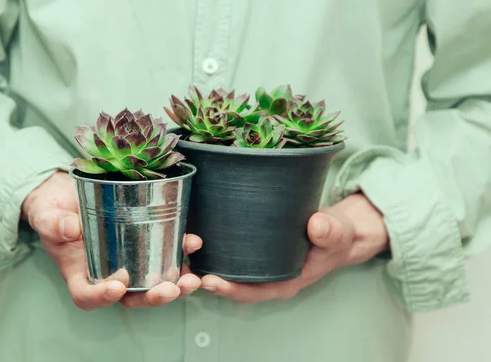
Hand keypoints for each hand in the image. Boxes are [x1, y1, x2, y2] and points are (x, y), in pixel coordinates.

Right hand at [22, 171, 202, 309]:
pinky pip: (164, 255)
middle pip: (130, 295)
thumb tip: (69, 228)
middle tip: (172, 289)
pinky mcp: (144, 243)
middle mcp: (106, 272)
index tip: (117, 286)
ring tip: (192, 279)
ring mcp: (127, 259)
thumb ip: (52, 222)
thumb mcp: (46, 213)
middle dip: (153, 297)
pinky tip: (193, 242)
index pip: (87, 296)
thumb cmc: (54, 208)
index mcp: (79, 272)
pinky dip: (181, 253)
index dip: (102, 297)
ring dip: (176, 284)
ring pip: (153, 281)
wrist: (69, 193)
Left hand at [200, 193, 388, 302]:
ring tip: (181, 248)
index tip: (209, 281)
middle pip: (231, 282)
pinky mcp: (251, 247)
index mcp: (282, 282)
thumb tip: (316, 225)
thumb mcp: (336, 234)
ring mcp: (257, 263)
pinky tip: (194, 231)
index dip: (230, 290)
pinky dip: (211, 244)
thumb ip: (329, 231)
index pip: (251, 292)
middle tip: (184, 265)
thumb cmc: (334, 237)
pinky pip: (228, 250)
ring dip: (203, 261)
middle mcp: (265, 276)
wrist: (334, 230)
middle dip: (206, 276)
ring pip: (226, 266)